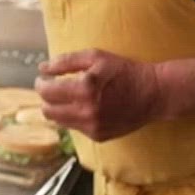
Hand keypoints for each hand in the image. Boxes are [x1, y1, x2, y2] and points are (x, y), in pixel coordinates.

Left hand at [35, 50, 163, 140]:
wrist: (153, 94)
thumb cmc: (124, 71)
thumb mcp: (96, 57)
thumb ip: (66, 61)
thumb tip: (42, 68)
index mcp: (84, 90)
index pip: (47, 92)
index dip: (41, 84)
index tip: (43, 79)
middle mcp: (86, 112)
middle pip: (48, 111)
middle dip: (46, 99)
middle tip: (52, 88)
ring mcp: (93, 127)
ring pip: (60, 122)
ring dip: (59, 109)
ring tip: (69, 97)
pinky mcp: (99, 136)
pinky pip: (76, 128)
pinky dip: (75, 117)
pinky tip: (86, 107)